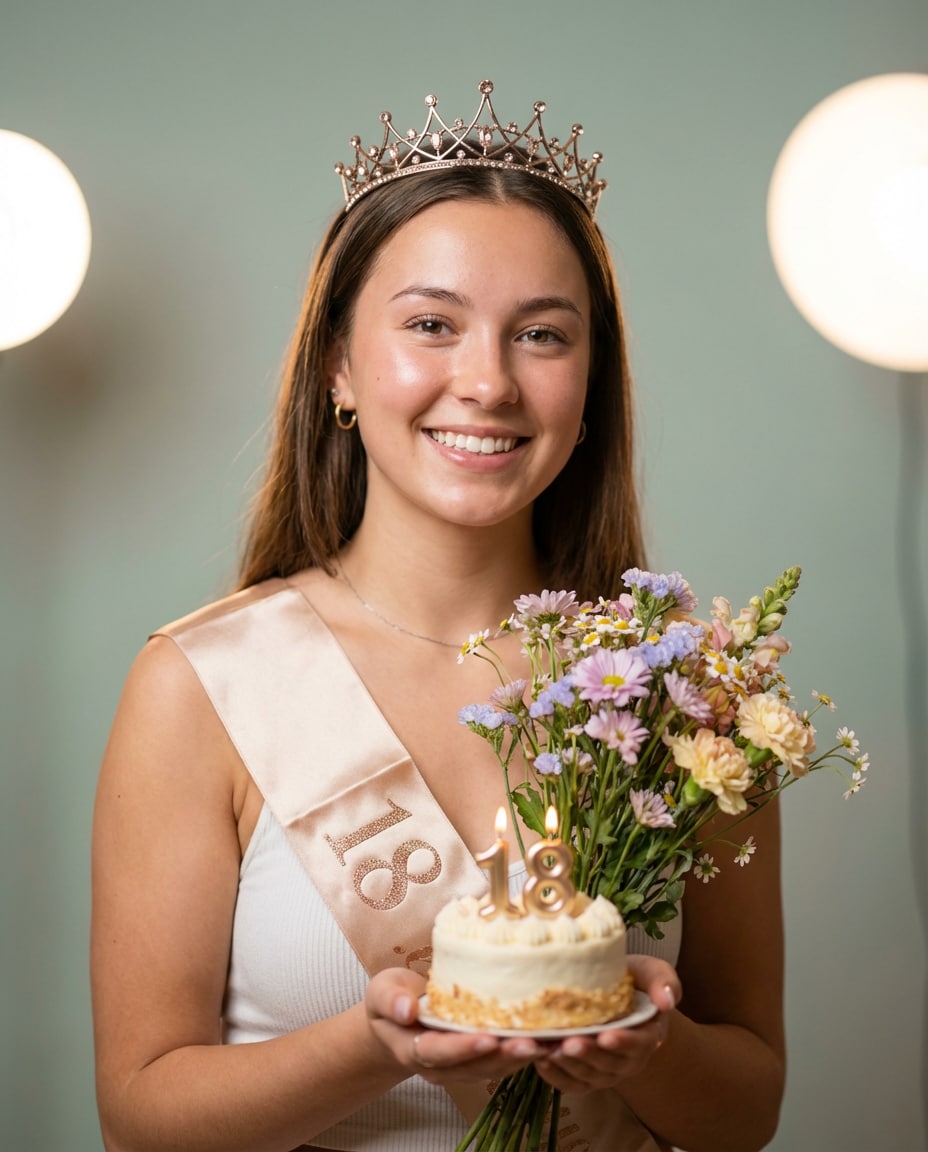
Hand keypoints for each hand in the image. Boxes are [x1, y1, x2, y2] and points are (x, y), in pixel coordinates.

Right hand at [364, 968, 550, 1084]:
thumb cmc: (391, 1000)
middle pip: (473, 1066)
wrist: (398, 1018)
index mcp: (413, 1048)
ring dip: (519, 1058)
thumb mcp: (381, 992)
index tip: (486, 1038)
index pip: (438, 1052)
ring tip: (546, 1043)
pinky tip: (545, 1041)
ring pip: (492, 1068)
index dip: (463, 1048)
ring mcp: (460, 1066)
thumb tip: (406, 1009)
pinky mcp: (478, 1059)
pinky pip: (501, 1062)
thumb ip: (391, 1000)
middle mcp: (440, 1065)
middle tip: (530, 1043)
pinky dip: (523, 1054)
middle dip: (503, 1055)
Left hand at [532, 956, 679, 1094]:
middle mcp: (629, 1060)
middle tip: (569, 1042)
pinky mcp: (587, 1076)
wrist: (617, 996)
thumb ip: (664, 981)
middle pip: (609, 1064)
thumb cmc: (635, 982)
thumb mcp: (652, 972)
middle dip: (588, 1055)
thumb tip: (667, 1000)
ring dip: (568, 1065)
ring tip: (548, 1050)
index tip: (606, 1036)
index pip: (638, 1043)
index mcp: (647, 1036)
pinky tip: (540, 1061)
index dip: (623, 1042)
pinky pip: (573, 1083)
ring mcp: (607, 1071)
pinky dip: (556, 1077)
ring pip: (589, 1076)